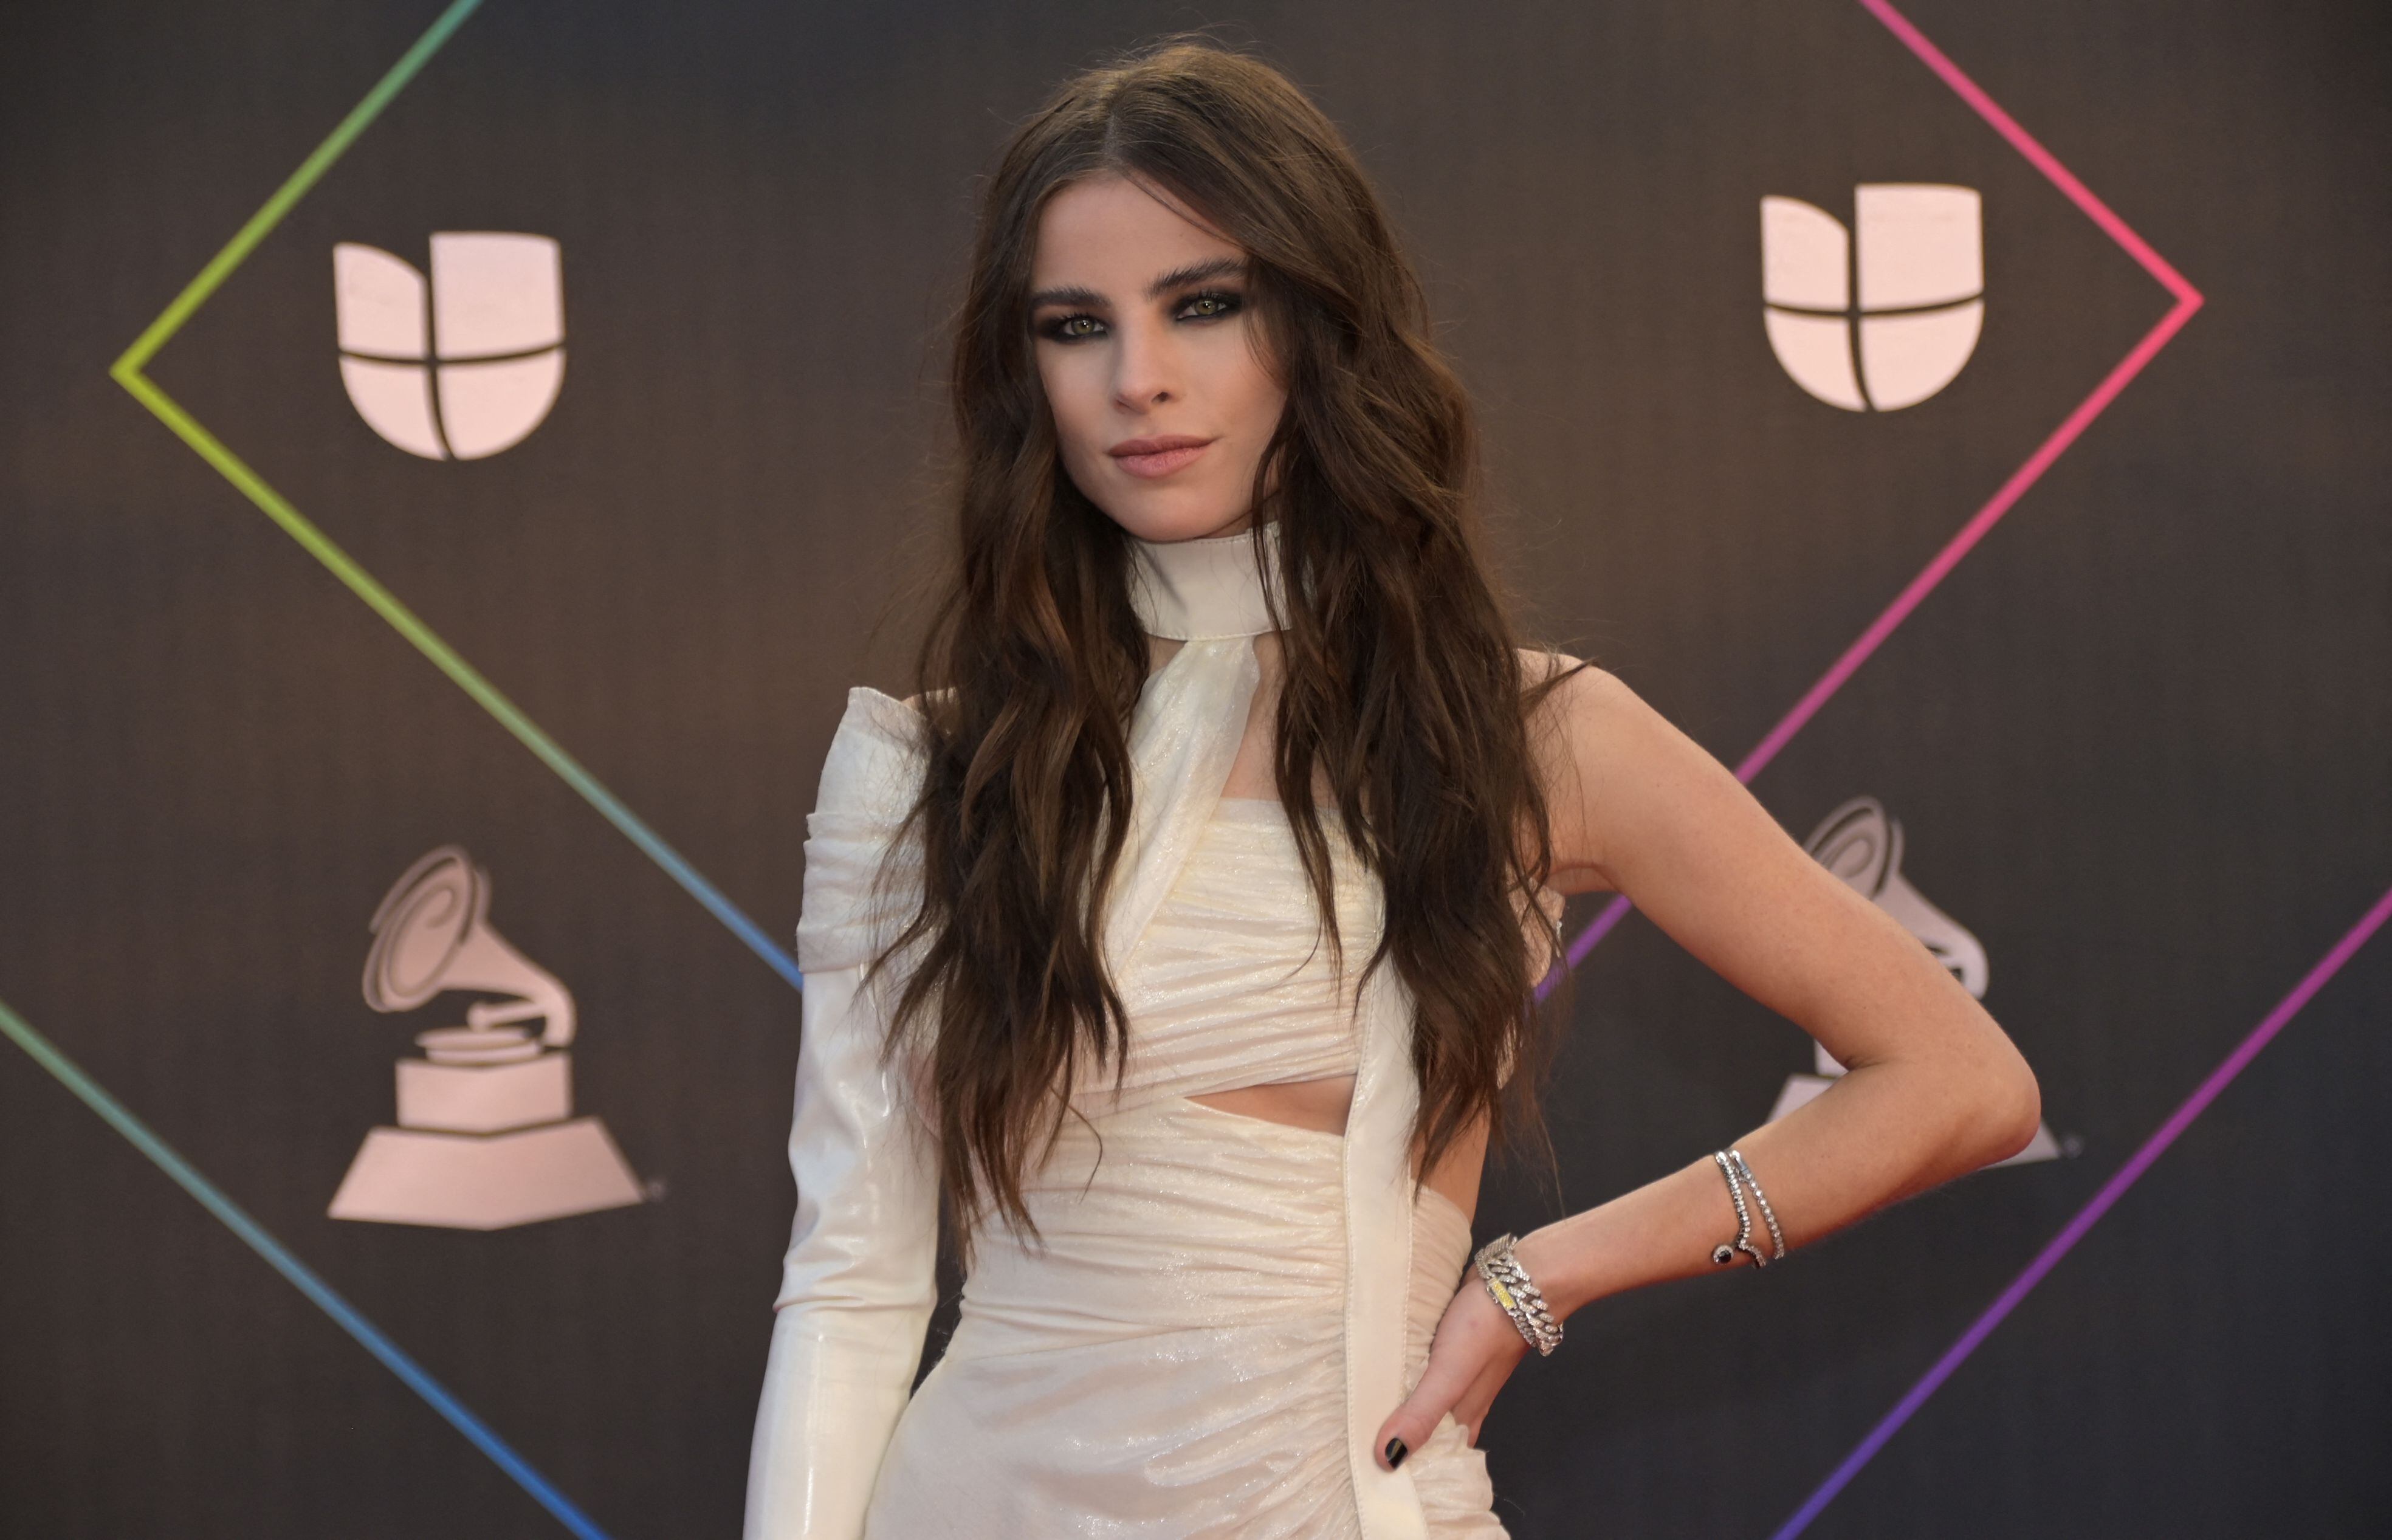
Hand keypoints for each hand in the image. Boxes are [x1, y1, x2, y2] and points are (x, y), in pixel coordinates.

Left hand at [1372, 1267, 1530, 1468]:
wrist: (1517, 1282)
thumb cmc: (1485, 1330)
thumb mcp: (1449, 1376)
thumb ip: (1422, 1414)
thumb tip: (1387, 1460)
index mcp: (1462, 1417)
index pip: (1431, 1455)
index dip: (1403, 1467)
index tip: (1368, 1476)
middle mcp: (1459, 1400)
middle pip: (1425, 1428)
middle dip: (1395, 1437)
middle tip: (1352, 1446)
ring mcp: (1455, 1371)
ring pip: (1421, 1397)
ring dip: (1397, 1404)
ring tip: (1356, 1412)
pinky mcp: (1447, 1345)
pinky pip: (1421, 1367)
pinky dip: (1403, 1373)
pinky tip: (1381, 1370)